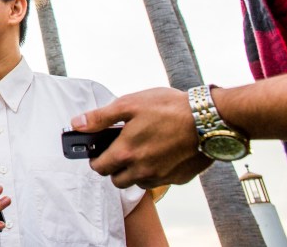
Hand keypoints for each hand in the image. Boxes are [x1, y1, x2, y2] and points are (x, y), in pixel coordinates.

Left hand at [71, 87, 212, 188]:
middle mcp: (142, 170)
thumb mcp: (129, 104)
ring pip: (138, 182)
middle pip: (117, 180)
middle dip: (114, 168)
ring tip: (141, 150)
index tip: (97, 152)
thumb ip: (100, 117)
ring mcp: (161, 176)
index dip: (95, 159)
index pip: (99, 168)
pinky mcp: (178, 178)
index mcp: (126, 152)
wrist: (209, 119)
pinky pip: (159, 180)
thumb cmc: (170, 108)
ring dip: (134, 172)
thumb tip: (77, 123)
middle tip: (120, 150)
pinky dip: (155, 171)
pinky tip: (160, 153)